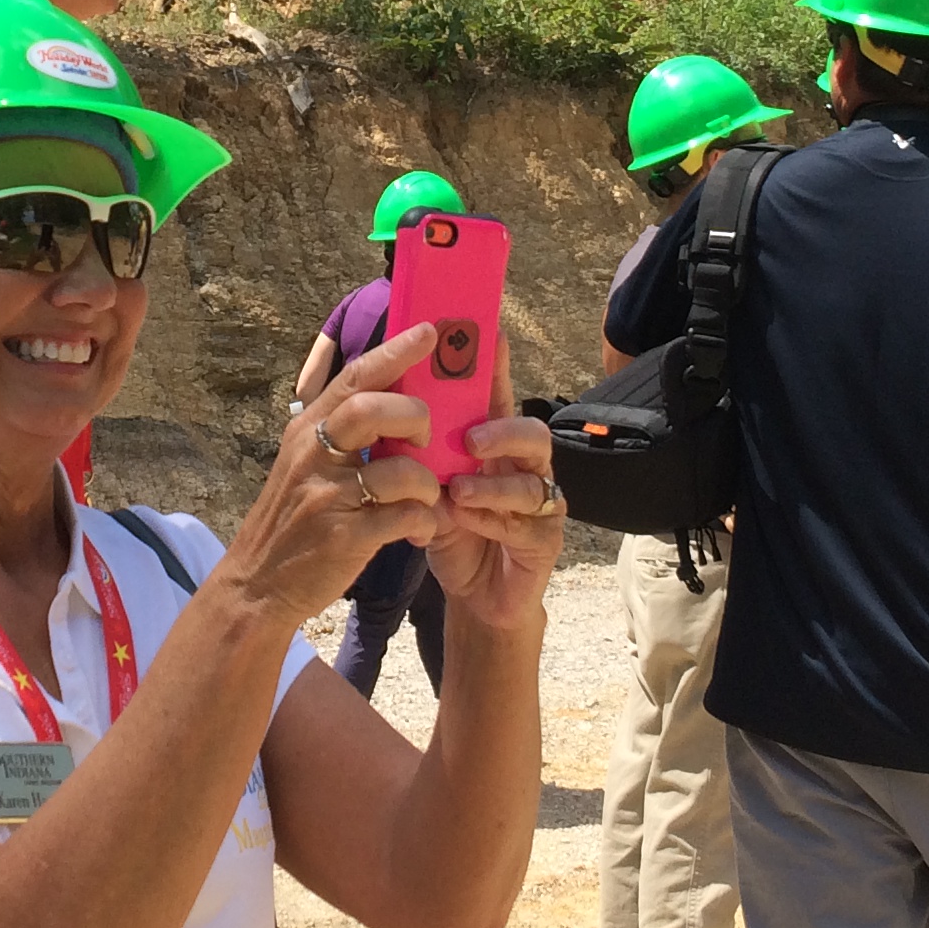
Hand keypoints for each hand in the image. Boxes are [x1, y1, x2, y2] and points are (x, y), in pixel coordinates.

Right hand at [217, 321, 466, 627]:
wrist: (258, 584)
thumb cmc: (293, 520)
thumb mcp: (305, 464)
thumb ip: (341, 433)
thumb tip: (395, 397)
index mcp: (307, 431)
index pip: (354, 377)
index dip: (396, 351)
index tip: (431, 331)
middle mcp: (313, 456)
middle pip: (372, 409)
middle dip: (415, 415)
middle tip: (428, 437)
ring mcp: (327, 496)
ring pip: (400, 470)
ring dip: (428, 485)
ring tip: (427, 499)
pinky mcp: (344, 538)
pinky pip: (404, 517)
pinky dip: (423, 522)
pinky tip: (419, 531)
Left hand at [425, 320, 562, 631]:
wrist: (476, 596)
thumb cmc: (456, 531)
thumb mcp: (430, 485)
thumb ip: (418, 452)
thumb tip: (384, 407)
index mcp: (495, 447)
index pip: (498, 399)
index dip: (496, 366)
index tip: (489, 331)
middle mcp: (524, 469)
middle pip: (533, 433)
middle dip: (503, 430)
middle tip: (471, 438)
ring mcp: (540, 505)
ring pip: (534, 482)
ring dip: (494, 484)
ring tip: (459, 489)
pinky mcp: (544, 542)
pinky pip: (526, 526)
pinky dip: (491, 520)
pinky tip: (466, 520)